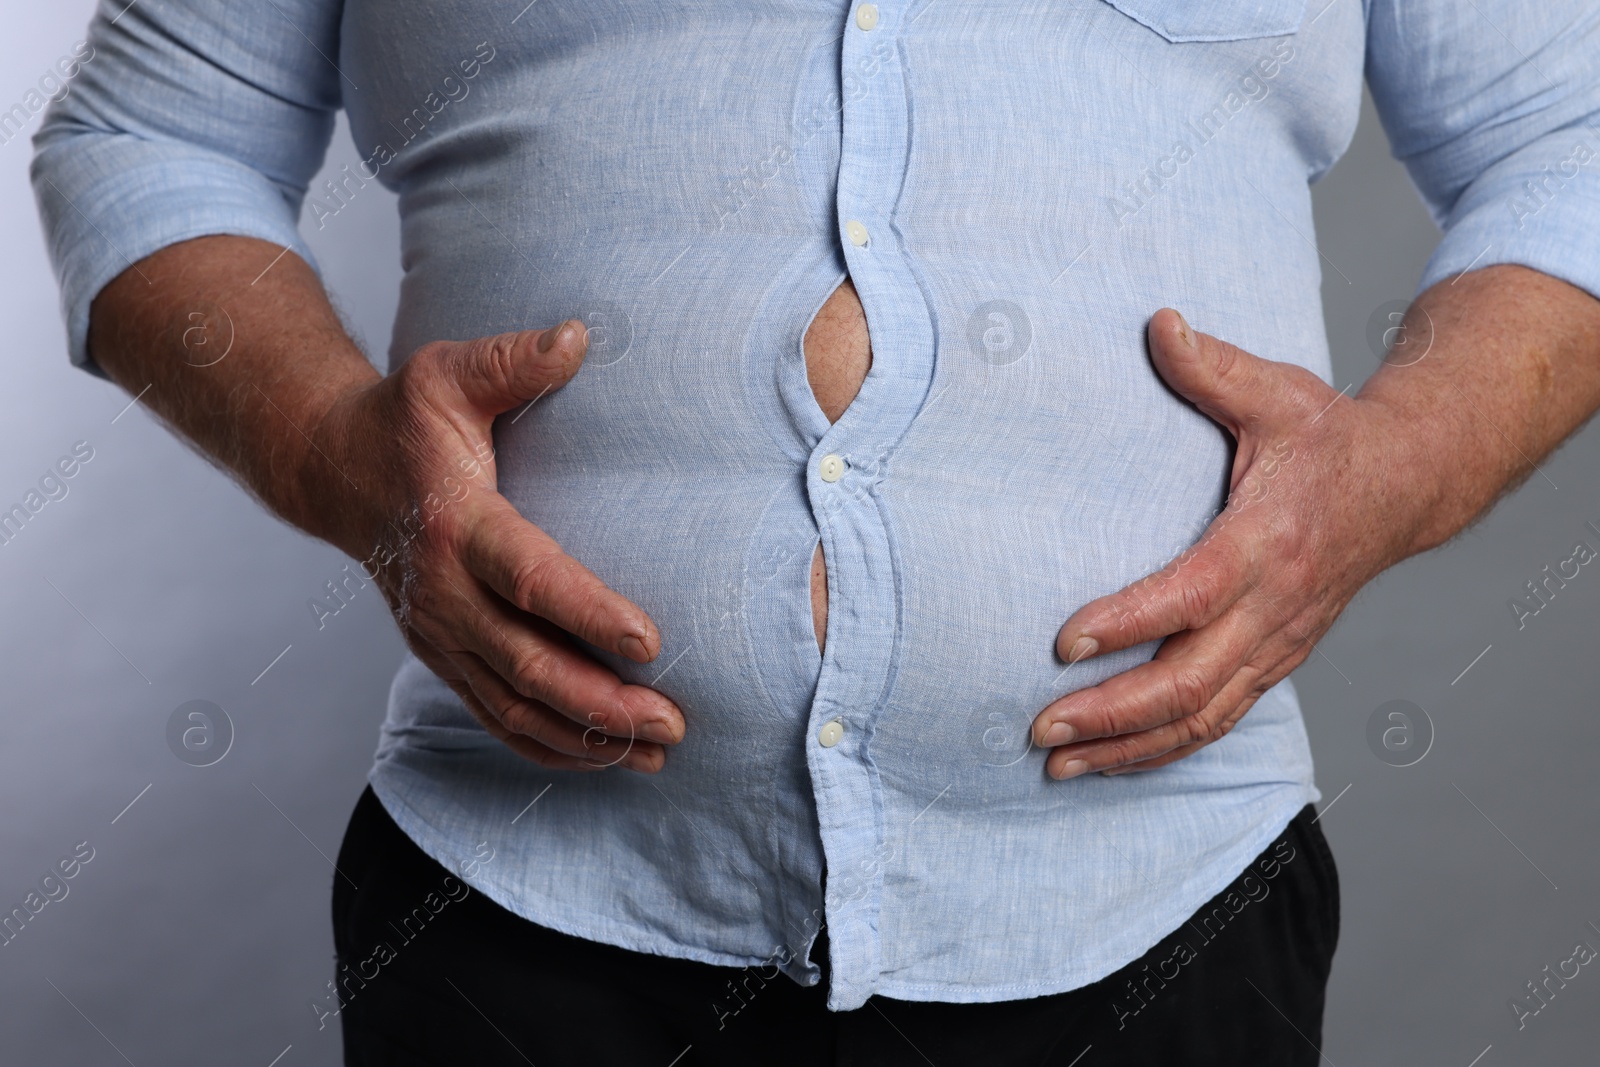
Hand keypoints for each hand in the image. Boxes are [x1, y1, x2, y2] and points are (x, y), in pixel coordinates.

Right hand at [309, 322, 684, 772]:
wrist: (331, 470)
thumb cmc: (403, 420)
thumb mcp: (446, 373)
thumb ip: (511, 360)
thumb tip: (578, 335)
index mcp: (455, 524)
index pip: (529, 578)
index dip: (588, 614)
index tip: (650, 640)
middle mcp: (443, 592)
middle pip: (526, 665)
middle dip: (602, 704)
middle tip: (674, 722)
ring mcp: (438, 633)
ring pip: (512, 705)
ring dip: (584, 738)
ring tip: (655, 754)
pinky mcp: (441, 653)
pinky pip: (493, 714)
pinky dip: (545, 746)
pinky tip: (601, 758)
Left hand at [1031, 309, 1419, 778]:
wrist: (1408, 483)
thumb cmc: (1330, 437)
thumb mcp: (1277, 391)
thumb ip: (1211, 367)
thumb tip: (1156, 322)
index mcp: (1267, 541)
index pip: (1189, 596)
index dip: (1126, 623)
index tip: (1062, 643)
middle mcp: (1275, 606)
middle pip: (1191, 683)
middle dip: (1111, 712)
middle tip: (1040, 728)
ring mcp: (1279, 643)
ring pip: (1204, 719)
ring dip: (1129, 748)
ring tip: (1058, 764)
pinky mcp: (1277, 661)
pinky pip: (1220, 722)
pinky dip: (1164, 750)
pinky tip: (1111, 759)